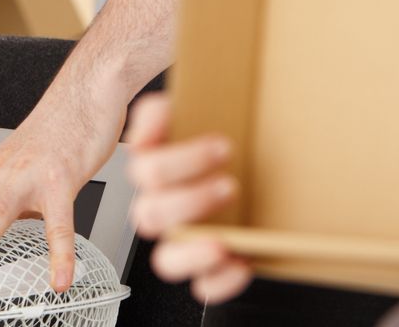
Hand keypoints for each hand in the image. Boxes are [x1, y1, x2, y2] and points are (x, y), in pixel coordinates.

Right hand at [125, 94, 251, 303]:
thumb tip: (154, 115)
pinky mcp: (204, 265)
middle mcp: (161, 208)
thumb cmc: (218, 143)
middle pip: (150, 216)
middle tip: (229, 186)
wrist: (252, 168)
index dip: (181, 161)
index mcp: (154, 171)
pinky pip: (202, 287)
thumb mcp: (191, 113)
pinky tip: (242, 263)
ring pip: (164, 261)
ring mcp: (181, 240)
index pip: (146, 170)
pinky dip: (221, 281)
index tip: (223, 145)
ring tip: (225, 239)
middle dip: (191, 201)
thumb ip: (164, 112)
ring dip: (193, 250)